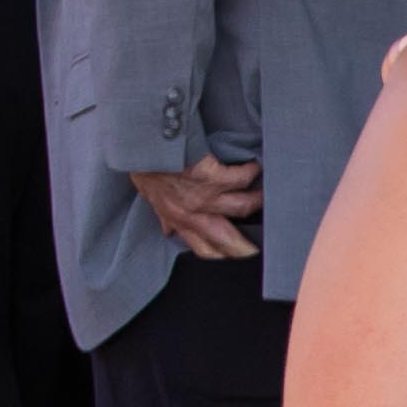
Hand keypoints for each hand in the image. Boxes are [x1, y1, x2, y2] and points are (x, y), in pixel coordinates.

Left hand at [132, 153, 264, 257]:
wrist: (141, 145)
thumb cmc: (145, 166)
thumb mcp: (151, 197)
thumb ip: (164, 215)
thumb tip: (169, 230)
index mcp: (179, 220)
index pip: (204, 250)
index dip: (222, 259)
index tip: (235, 261)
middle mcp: (193, 213)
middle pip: (227, 240)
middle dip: (246, 248)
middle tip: (260, 251)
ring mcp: (204, 196)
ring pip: (242, 207)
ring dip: (257, 201)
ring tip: (265, 195)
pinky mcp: (213, 176)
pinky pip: (242, 177)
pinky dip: (252, 171)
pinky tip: (256, 166)